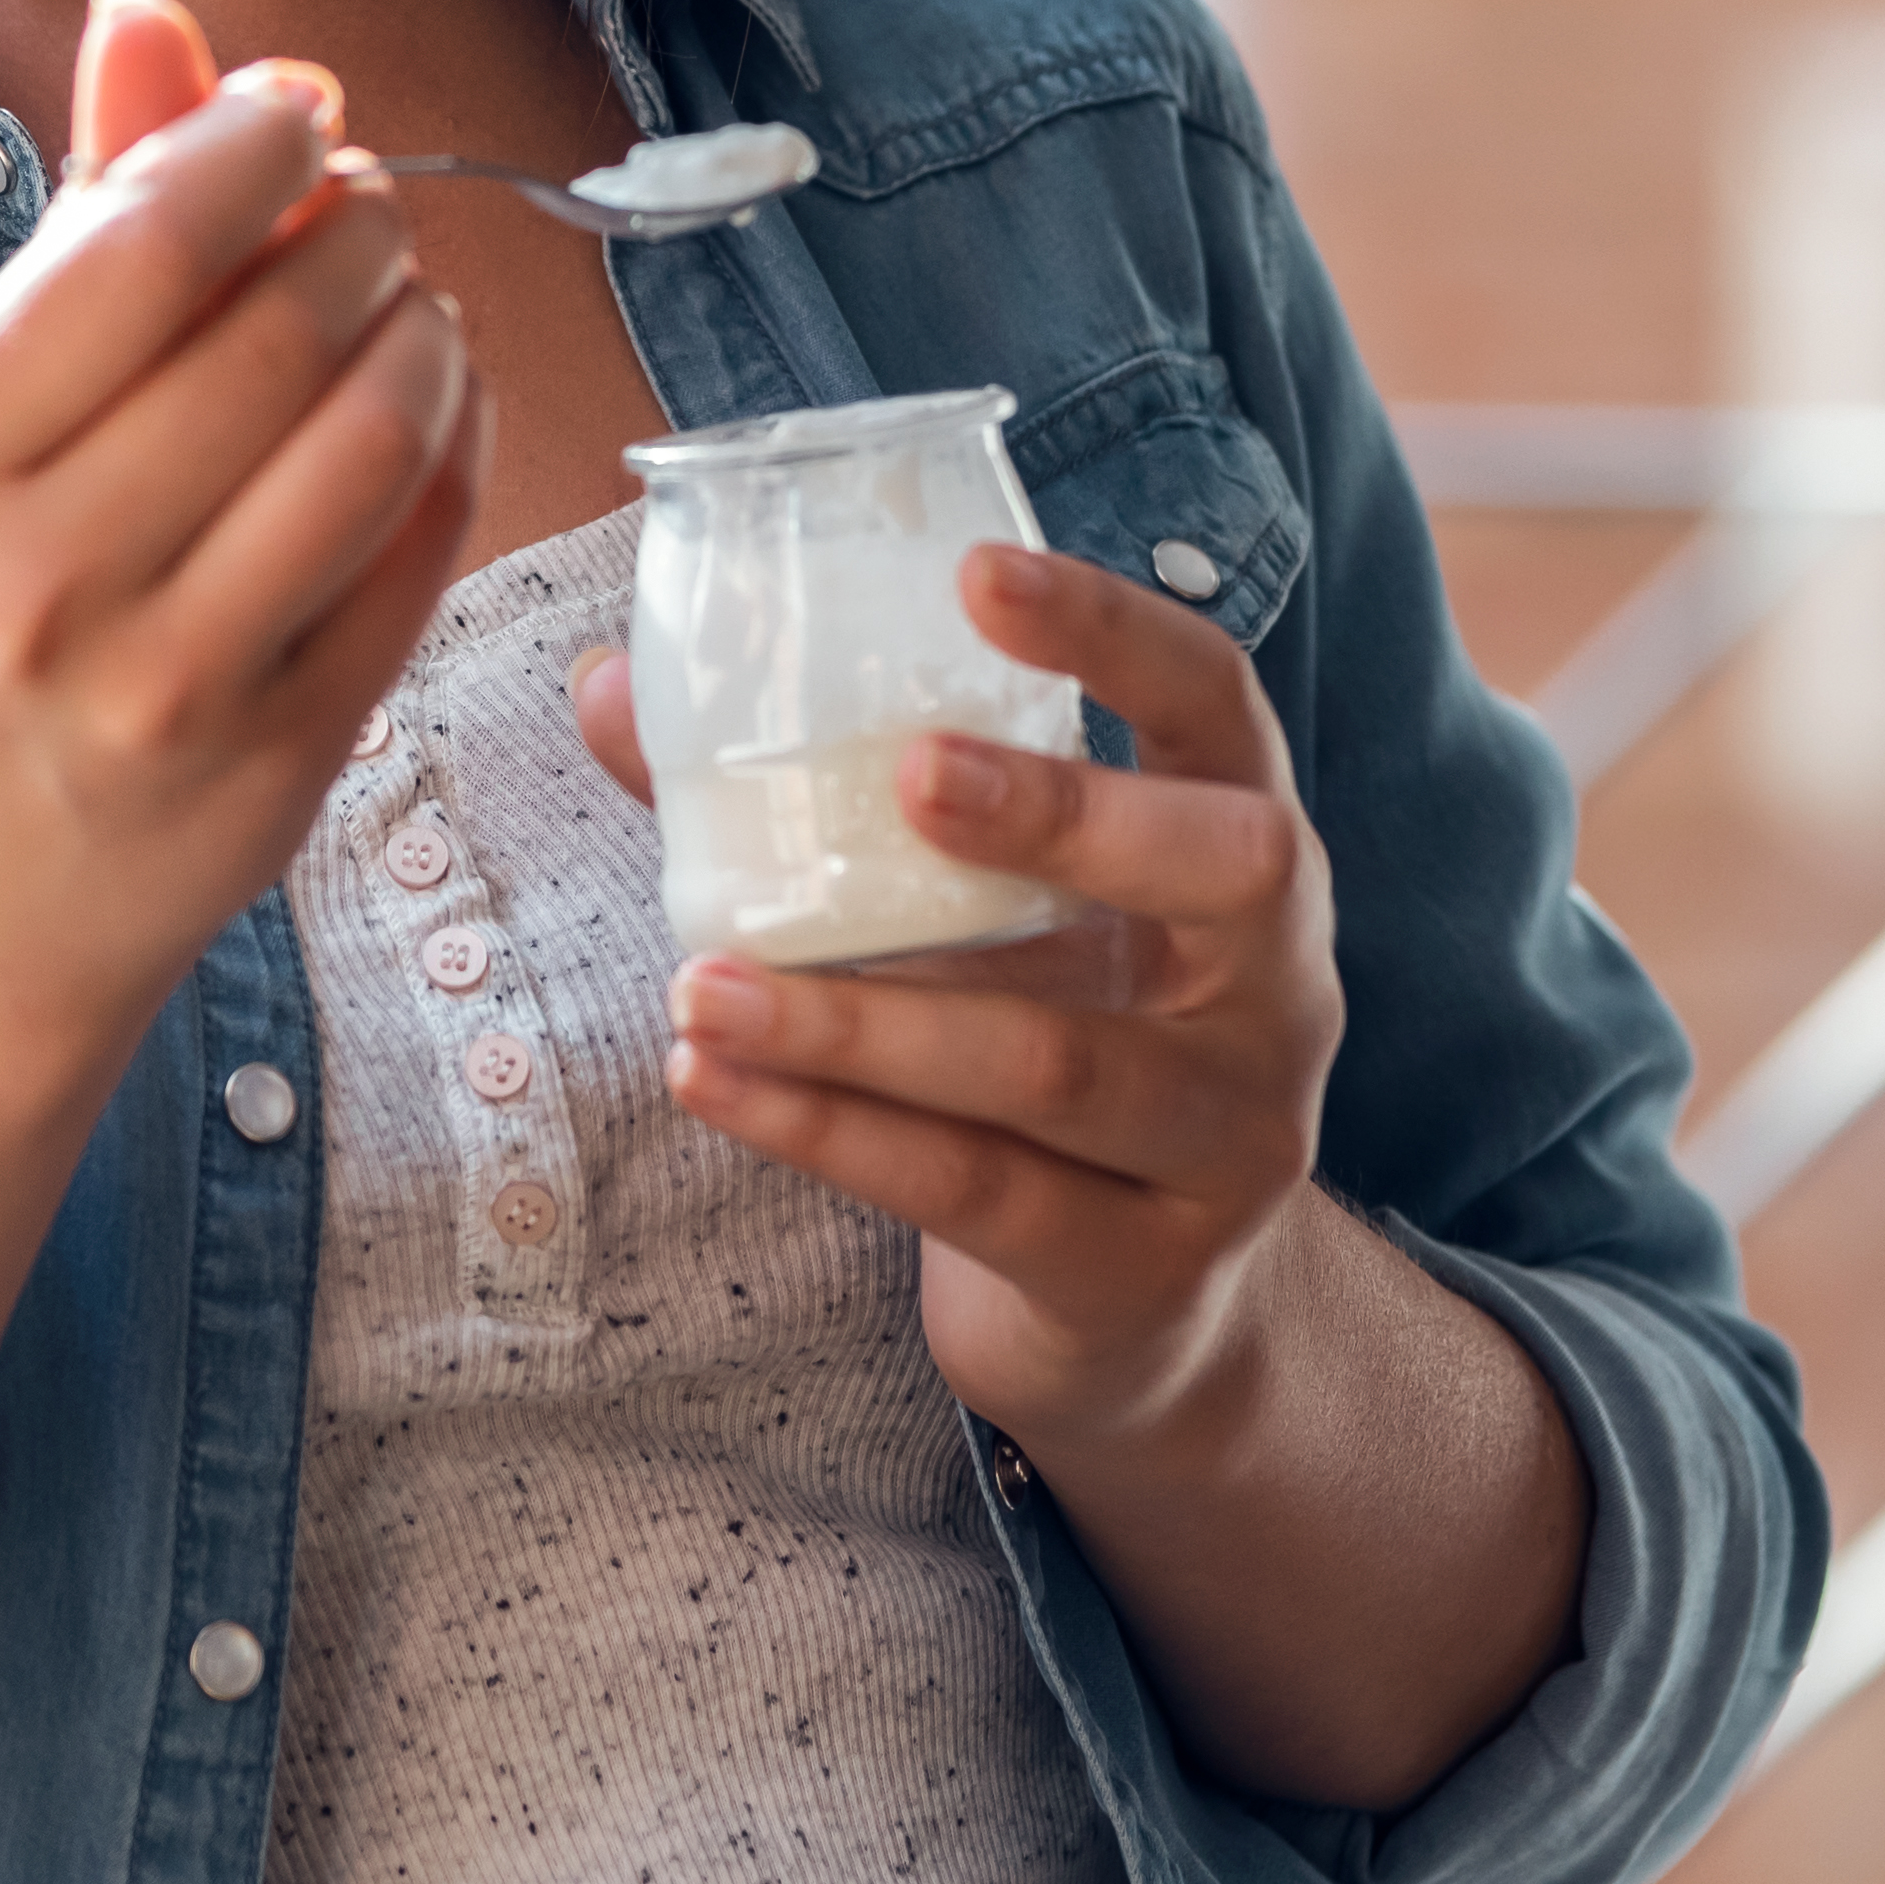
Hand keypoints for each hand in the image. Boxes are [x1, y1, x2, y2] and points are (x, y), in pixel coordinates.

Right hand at [0, 0, 491, 1058]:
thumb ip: (77, 215)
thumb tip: (152, 9)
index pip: (142, 244)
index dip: (258, 149)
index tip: (305, 115)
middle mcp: (44, 574)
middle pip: (273, 332)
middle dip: (357, 238)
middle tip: (369, 217)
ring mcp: (170, 682)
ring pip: (367, 442)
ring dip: (422, 336)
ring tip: (405, 310)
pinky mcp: (283, 759)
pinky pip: (418, 559)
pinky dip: (458, 452)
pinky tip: (439, 408)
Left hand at [576, 543, 1343, 1477]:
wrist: (1133, 1308)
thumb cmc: (1033, 1037)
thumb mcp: (970, 917)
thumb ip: (811, 805)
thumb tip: (609, 689)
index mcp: (1236, 848)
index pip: (1215, 703)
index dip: (1115, 630)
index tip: (976, 574)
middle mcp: (1275, 982)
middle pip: (1223, 869)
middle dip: (1062, 815)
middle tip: (904, 777)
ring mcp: (1230, 1134)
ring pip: (1055, 1061)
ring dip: (860, 1022)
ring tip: (701, 984)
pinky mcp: (1146, 1265)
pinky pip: (978, 1189)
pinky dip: (832, 1133)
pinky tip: (715, 1085)